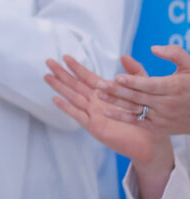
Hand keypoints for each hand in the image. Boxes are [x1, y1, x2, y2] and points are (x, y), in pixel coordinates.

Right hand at [45, 55, 169, 168]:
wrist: (151, 142)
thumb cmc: (146, 118)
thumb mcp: (142, 90)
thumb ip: (134, 73)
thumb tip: (123, 56)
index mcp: (107, 93)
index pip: (88, 77)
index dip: (76, 67)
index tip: (65, 57)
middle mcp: (97, 102)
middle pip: (75, 85)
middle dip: (62, 74)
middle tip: (49, 62)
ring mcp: (94, 114)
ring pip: (73, 97)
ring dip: (60, 87)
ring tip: (47, 76)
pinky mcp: (94, 126)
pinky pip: (78, 115)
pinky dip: (67, 107)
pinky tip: (55, 99)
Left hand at [91, 44, 189, 135]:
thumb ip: (175, 54)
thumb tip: (153, 48)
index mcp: (176, 87)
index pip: (151, 85)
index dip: (134, 82)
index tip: (118, 77)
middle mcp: (169, 104)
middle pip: (139, 97)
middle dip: (118, 91)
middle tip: (98, 84)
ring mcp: (163, 117)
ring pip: (136, 109)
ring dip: (116, 103)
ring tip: (99, 94)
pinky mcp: (159, 127)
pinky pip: (138, 122)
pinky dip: (122, 118)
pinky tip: (106, 111)